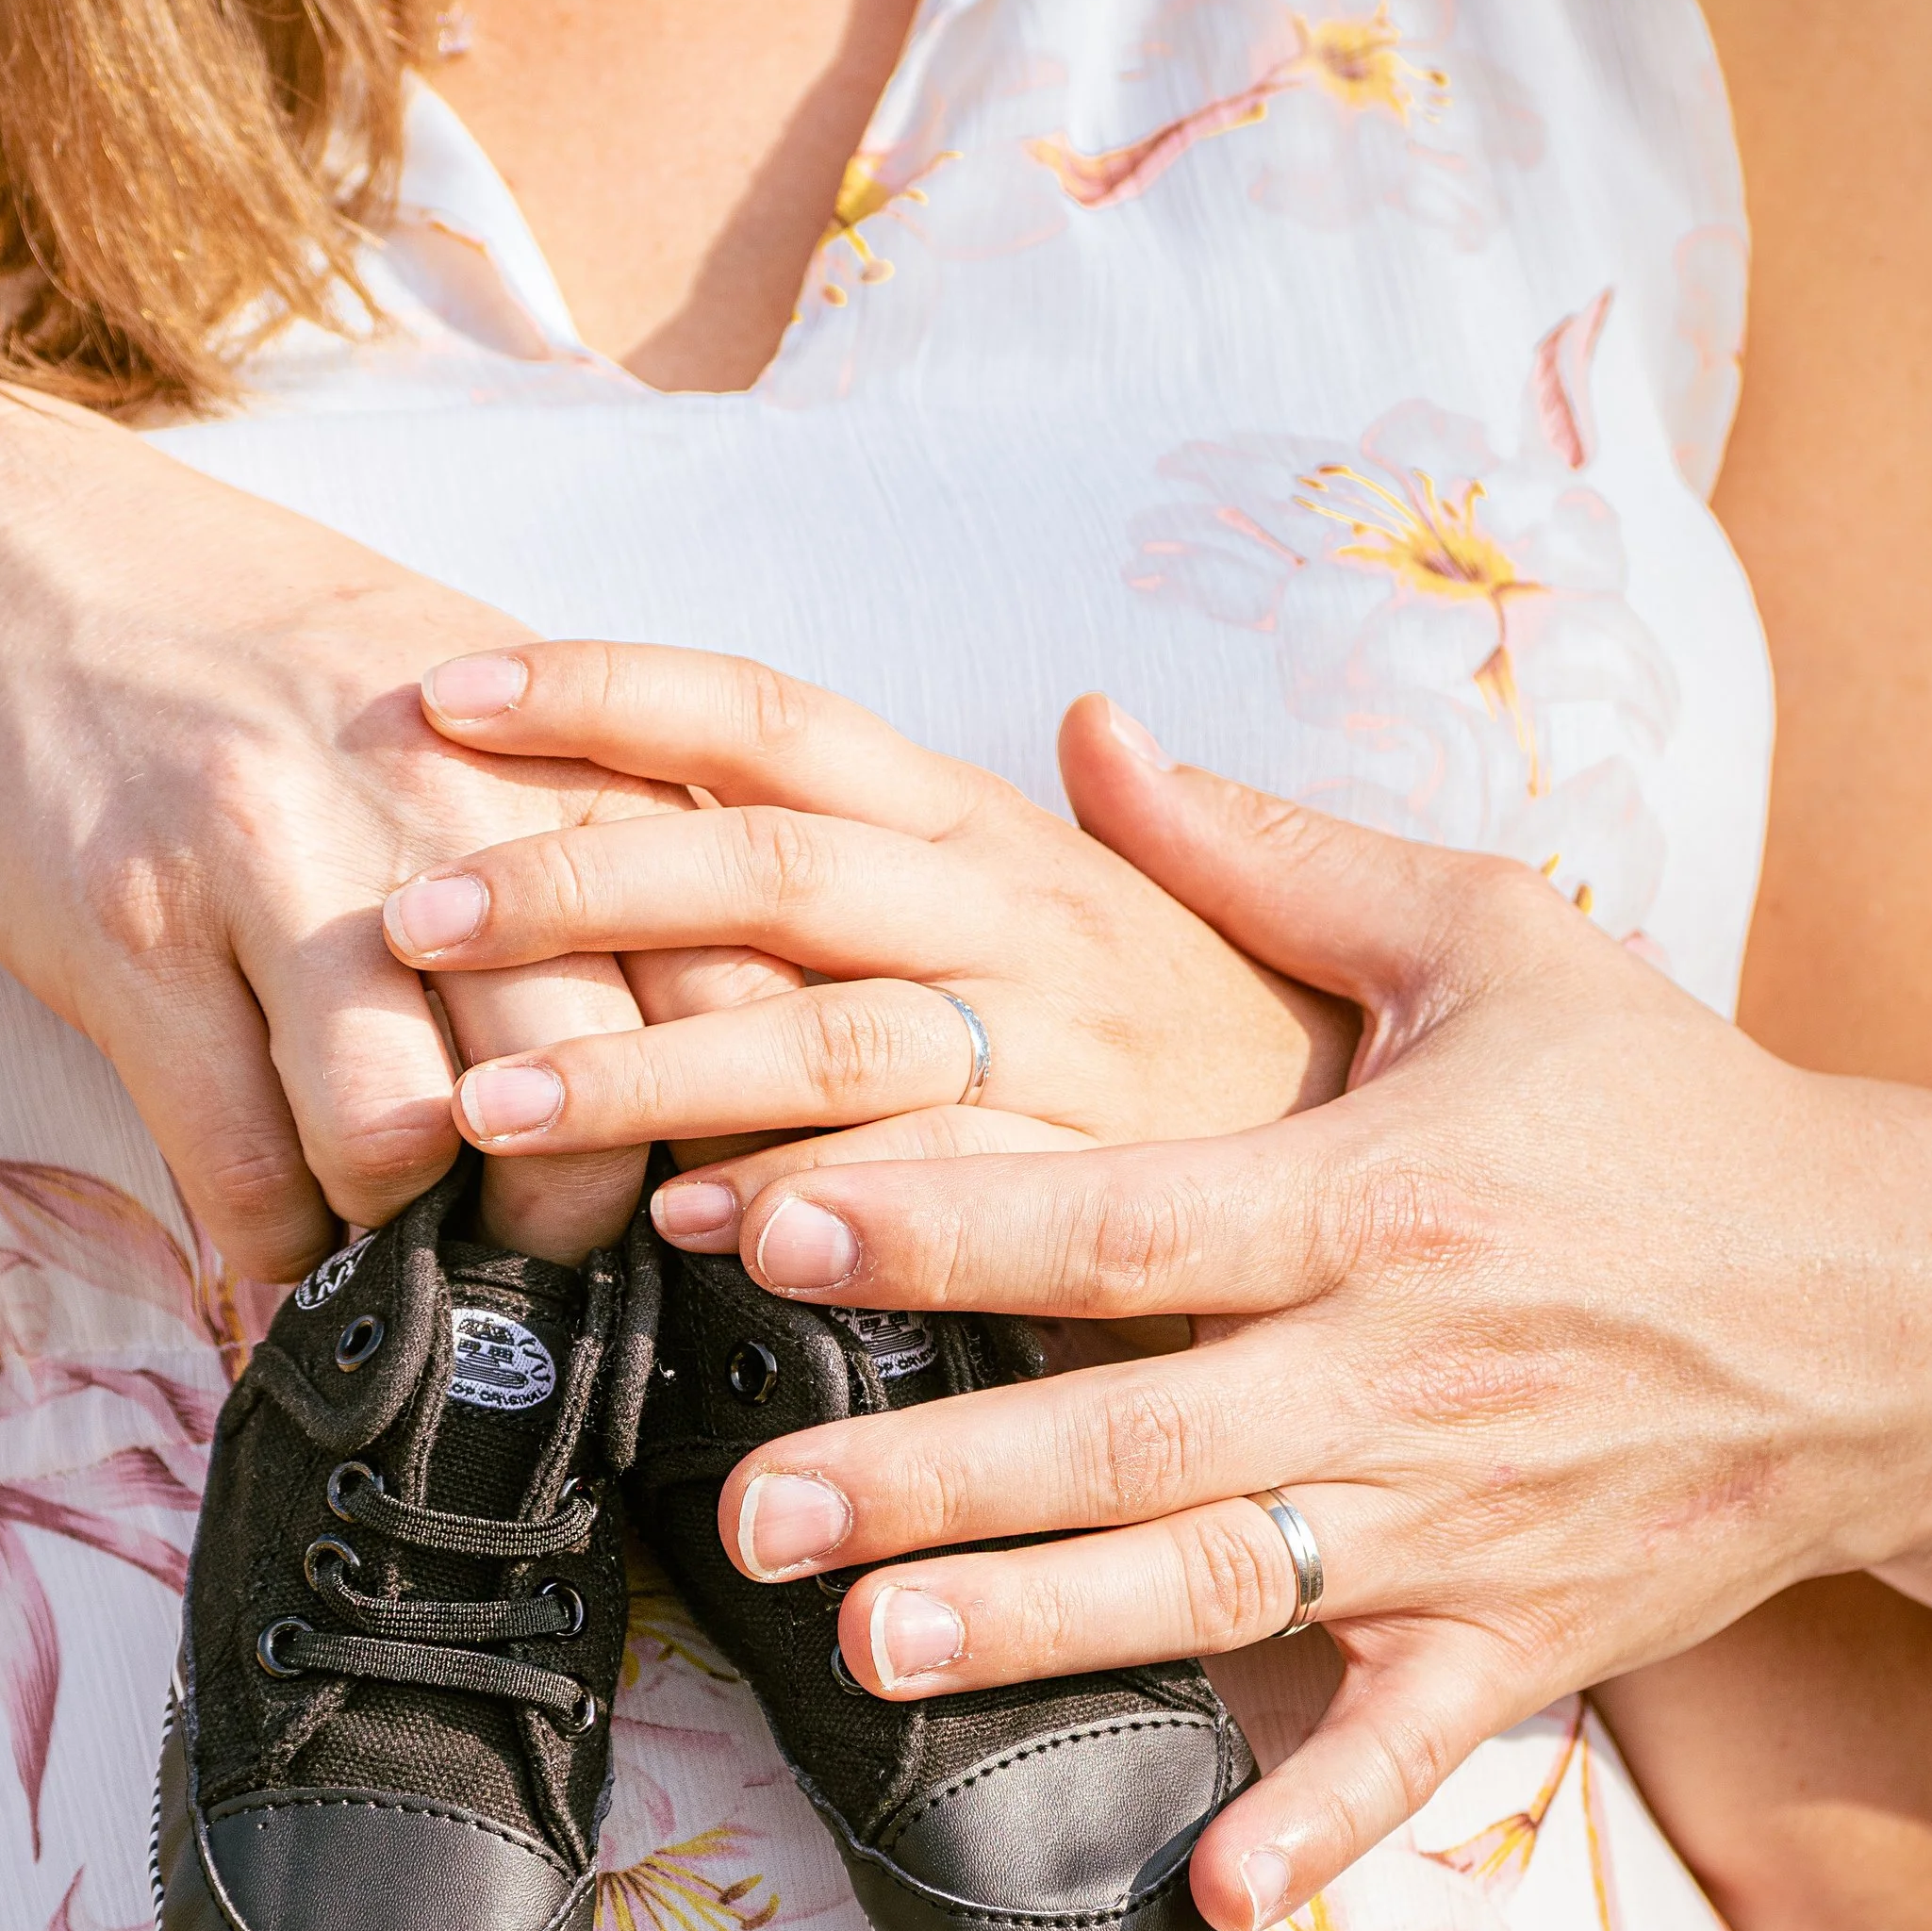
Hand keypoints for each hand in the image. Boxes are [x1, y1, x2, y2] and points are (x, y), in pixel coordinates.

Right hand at [0, 308, 702, 1278]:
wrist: (24, 564)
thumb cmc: (290, 667)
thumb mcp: (503, 719)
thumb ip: (627, 866)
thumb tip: (735, 1056)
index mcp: (572, 763)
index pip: (736, 990)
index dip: (726, 1125)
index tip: (690, 1187)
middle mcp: (451, 809)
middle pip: (591, 1088)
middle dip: (568, 1212)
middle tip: (527, 1238)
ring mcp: (285, 867)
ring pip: (406, 1141)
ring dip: (403, 1228)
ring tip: (392, 1225)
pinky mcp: (138, 934)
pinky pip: (242, 1165)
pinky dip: (274, 1240)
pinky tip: (284, 1228)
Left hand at [381, 648, 1351, 1164]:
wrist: (1521, 1200)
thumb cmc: (1320, 1052)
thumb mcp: (1241, 904)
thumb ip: (1142, 818)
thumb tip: (1092, 718)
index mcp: (1017, 842)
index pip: (786, 725)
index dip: (612, 693)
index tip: (444, 695)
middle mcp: (1039, 933)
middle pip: (779, 875)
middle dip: (582, 884)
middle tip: (410, 921)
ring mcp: (1084, 1071)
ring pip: (837, 1051)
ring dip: (646, 1081)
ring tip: (490, 1120)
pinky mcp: (1124, 1217)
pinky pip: (944, 1206)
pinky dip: (813, 1215)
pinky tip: (699, 1238)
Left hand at [634, 715, 1931, 1928]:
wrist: (1902, 1301)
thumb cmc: (1676, 1112)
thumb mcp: (1497, 943)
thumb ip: (1274, 856)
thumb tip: (1083, 737)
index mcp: (1380, 1196)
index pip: (1126, 1219)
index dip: (943, 1227)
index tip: (774, 1223)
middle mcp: (1405, 1374)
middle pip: (1134, 1432)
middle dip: (935, 1470)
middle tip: (755, 1496)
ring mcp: (1463, 1524)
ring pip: (1224, 1589)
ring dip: (1048, 1628)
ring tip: (875, 1644)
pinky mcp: (1524, 1639)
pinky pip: (1406, 1751)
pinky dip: (1316, 1826)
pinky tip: (1199, 1887)